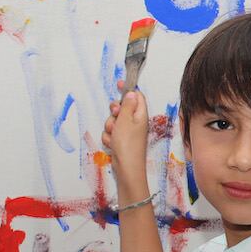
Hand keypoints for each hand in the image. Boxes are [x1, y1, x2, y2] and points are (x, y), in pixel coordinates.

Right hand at [102, 83, 150, 200]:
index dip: (128, 90)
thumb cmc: (128, 145)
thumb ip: (127, 105)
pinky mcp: (121, 140)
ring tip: (114, 136)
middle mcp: (136, 122)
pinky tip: (112, 144)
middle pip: (122, 108)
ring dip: (110, 127)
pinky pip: (111, 133)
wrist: (126, 168)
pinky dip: (109, 137)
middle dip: (114, 112)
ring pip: (113, 121)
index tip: (119, 83)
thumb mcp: (126, 120)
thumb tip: (132, 92)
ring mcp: (128, 132)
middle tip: (115, 117)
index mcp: (141, 115)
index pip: (137, 97)